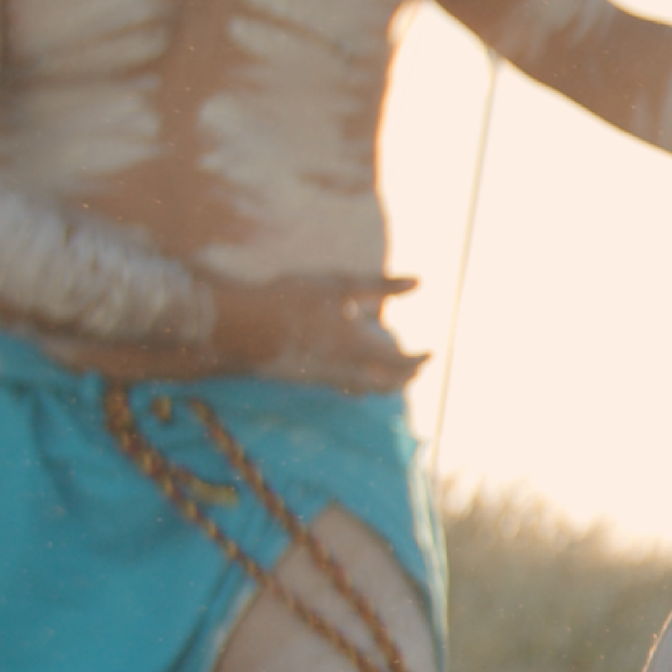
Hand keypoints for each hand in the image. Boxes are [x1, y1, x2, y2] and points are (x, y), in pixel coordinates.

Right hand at [206, 274, 424, 392]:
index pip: (402, 364)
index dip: (420, 361)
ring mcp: (323, 379)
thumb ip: (381, 286)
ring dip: (384, 383)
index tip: (432, 353)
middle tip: (418, 367)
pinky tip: (357, 376)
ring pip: (365, 389)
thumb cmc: (291, 299)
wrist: (240, 326)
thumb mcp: (339, 285)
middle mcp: (345, 370)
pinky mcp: (304, 380)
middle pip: (387, 385)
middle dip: (406, 378)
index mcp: (358, 347)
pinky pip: (342, 387)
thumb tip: (418, 282)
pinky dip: (358, 384)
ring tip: (393, 374)